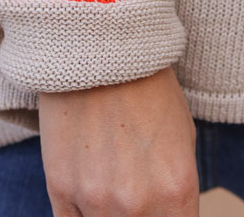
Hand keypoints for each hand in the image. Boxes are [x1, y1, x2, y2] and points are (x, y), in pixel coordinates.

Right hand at [39, 67, 198, 216]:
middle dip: (143, 215)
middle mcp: (137, 204)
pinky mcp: (60, 189)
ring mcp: (96, 200)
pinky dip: (83, 214)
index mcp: (177, 190)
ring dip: (110, 213)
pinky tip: (89, 191)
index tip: (163, 209)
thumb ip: (176, 189)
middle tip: (136, 186)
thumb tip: (168, 214)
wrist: (102, 43)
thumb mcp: (183, 137)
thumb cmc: (149, 85)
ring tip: (114, 178)